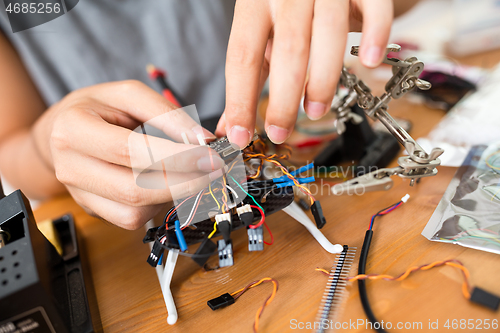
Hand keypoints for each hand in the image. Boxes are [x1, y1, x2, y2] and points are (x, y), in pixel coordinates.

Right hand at [32, 81, 222, 228]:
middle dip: (184, 183)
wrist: (62, 131)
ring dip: (174, 196)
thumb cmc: (97, 108)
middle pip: (135, 189)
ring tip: (193, 175)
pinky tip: (168, 186)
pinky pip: (131, 219)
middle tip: (214, 171)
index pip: (132, 151)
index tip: (211, 157)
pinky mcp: (93, 209)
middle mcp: (71, 167)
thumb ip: (167, 113)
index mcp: (74, 130)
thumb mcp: (128, 94)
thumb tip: (202, 140)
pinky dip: (157, 206)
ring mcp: (80, 194)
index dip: (177, 158)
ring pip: (135, 211)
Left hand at [217, 0, 392, 145]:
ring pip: (328, 33)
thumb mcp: (261, 27)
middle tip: (280, 131)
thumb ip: (249, 71)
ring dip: (323, 80)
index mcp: (256, 2)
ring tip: (315, 110)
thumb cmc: (288, 3)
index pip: (243, 55)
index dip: (241, 99)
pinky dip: (375, 36)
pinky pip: (374, 8)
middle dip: (283, 99)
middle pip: (287, 49)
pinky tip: (369, 61)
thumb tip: (231, 124)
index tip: (242, 134)